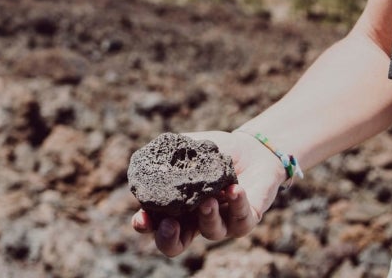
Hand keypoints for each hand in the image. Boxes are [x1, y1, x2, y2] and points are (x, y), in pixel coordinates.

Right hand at [131, 130, 285, 256]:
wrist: (250, 149)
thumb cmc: (214, 152)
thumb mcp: (189, 148)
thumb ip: (169, 154)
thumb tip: (146, 157)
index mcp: (177, 206)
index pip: (155, 223)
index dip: (145, 225)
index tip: (141, 219)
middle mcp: (196, 219)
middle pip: (176, 244)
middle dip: (169, 239)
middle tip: (170, 225)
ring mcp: (221, 222)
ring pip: (211, 232)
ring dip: (207, 217)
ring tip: (207, 201)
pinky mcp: (245, 220)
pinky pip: (240, 220)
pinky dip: (236, 204)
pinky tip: (234, 190)